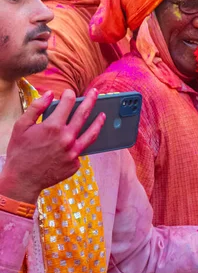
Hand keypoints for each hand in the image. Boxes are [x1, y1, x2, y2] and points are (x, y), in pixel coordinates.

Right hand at [0, 88, 104, 204]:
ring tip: (103, 115)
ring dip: (98, 122)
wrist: (22, 180)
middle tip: (95, 92)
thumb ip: (36, 107)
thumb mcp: (21, 126)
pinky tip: (79, 141)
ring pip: (91, 133)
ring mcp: (73, 152)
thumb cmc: (20, 152)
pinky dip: (80, 143)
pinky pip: (80, 150)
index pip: (68, 102)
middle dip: (90, 100)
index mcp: (54, 126)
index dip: (68, 95)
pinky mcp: (75, 164)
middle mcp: (67, 138)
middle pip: (83, 114)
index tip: (69, 92)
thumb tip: (50, 94)